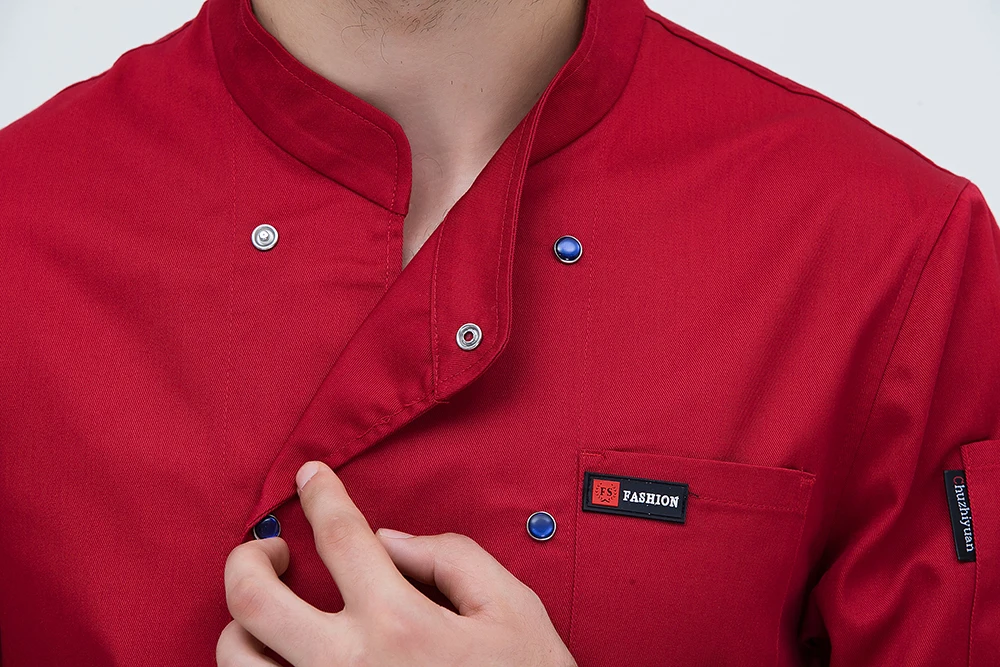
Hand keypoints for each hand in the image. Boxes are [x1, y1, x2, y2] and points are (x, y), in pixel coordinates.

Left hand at [217, 460, 575, 666]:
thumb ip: (451, 558)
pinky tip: (280, 659)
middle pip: (253, 597)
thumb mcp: (512, 610)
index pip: (339, 536)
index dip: (320, 494)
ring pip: (235, 660)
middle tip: (270, 549)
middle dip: (247, 556)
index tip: (309, 476)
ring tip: (270, 614)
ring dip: (242, 625)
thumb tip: (388, 540)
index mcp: (400, 623)